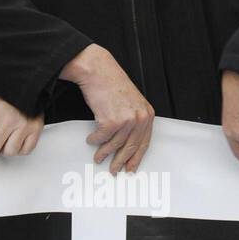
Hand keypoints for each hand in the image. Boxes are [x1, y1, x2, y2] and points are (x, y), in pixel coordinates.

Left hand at [0, 93, 44, 167]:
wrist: (27, 88)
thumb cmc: (5, 99)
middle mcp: (8, 121)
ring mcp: (23, 126)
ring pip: (10, 152)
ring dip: (5, 151)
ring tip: (5, 143)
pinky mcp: (35, 129)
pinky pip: (25, 151)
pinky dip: (20, 150)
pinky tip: (17, 142)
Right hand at [60, 44, 152, 173]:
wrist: (98, 70)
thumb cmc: (111, 82)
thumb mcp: (131, 100)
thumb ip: (133, 118)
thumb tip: (126, 139)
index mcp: (147, 114)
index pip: (144, 142)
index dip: (136, 157)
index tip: (131, 168)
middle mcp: (140, 118)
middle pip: (131, 147)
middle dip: (121, 161)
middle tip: (115, 170)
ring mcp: (126, 120)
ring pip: (114, 145)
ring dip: (104, 153)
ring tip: (98, 157)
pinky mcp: (110, 121)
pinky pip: (101, 137)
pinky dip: (94, 140)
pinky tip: (91, 139)